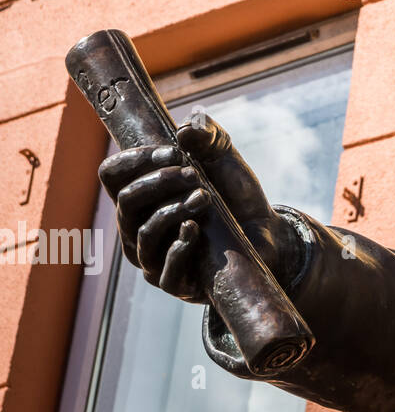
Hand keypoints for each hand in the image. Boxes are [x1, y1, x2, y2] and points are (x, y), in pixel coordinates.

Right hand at [98, 116, 294, 302]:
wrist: (265, 232)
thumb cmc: (233, 194)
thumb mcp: (223, 157)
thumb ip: (207, 135)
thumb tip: (186, 128)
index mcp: (141, 195)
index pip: (112, 176)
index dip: (134, 159)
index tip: (170, 150)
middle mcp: (137, 227)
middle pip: (125, 201)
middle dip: (159, 181)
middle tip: (194, 173)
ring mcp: (153, 258)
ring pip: (142, 233)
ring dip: (173, 210)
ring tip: (205, 197)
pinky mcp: (175, 283)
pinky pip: (163, 269)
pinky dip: (179, 247)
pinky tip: (196, 230)